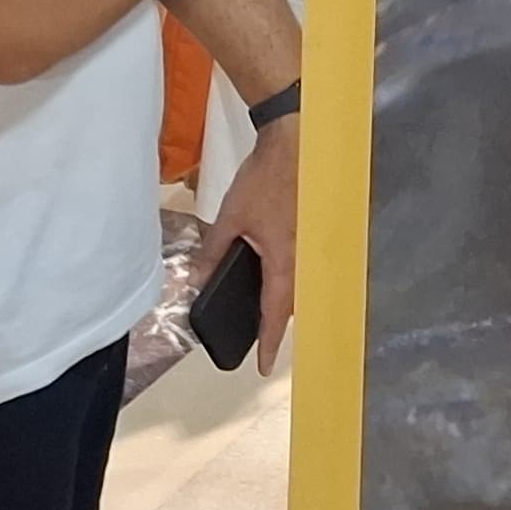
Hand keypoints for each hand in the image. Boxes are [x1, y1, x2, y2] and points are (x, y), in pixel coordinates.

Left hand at [198, 110, 299, 371]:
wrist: (292, 143)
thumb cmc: (263, 180)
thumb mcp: (230, 217)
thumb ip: (214, 251)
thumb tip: (198, 280)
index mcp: (283, 258)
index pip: (275, 312)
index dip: (267, 341)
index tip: (261, 366)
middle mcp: (302, 256)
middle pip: (292, 303)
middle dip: (278, 327)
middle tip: (264, 345)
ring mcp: (310, 242)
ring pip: (300, 285)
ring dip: (286, 304)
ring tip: (271, 317)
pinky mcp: (311, 228)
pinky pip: (304, 265)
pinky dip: (292, 280)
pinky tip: (278, 276)